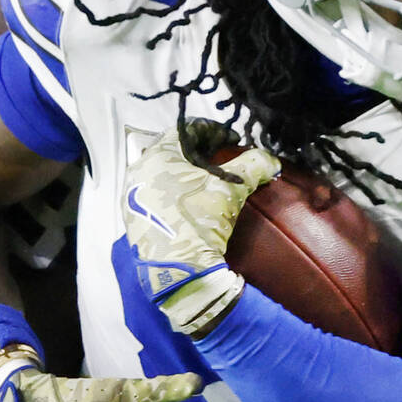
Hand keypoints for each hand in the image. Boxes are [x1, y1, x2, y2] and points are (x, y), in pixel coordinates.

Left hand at [123, 120, 278, 335]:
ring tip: (205, 181)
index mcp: (157, 156)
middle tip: (219, 159)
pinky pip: (154, 196)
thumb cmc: (200, 220)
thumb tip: (271, 160)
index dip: (211, 131)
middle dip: (196, 152)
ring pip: (160, 175)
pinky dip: (171, 194)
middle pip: (170, 152)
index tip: (230, 140)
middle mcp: (138, 172)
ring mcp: (131, 198)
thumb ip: (252, 166)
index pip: (185, 130)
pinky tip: (188, 204)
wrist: (180, 271)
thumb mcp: (231, 189)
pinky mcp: (132, 220)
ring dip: (182, 173)